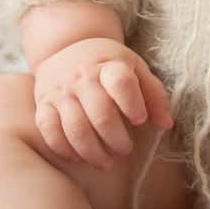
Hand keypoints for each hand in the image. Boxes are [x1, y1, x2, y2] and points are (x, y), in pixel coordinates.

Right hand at [32, 37, 173, 171]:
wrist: (67, 46)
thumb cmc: (108, 65)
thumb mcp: (135, 68)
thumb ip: (154, 94)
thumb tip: (166, 124)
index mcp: (109, 64)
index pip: (121, 82)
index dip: (132, 103)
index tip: (141, 120)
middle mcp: (82, 76)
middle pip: (100, 111)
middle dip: (116, 138)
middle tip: (126, 149)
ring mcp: (60, 91)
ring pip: (75, 127)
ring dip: (93, 151)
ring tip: (107, 162)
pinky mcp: (43, 104)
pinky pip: (49, 131)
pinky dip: (64, 149)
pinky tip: (80, 158)